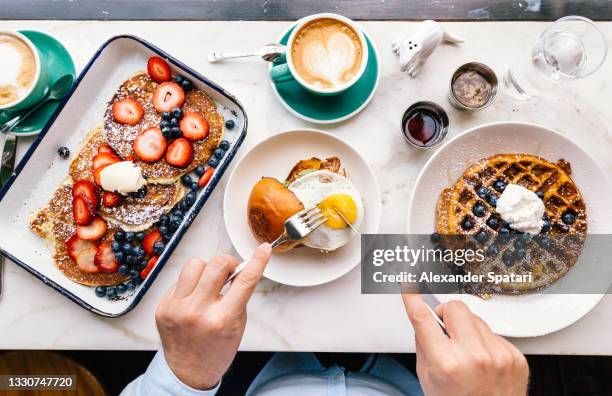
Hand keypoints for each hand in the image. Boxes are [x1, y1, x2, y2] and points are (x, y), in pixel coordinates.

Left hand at [155, 243, 271, 389]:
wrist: (188, 372)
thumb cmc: (216, 349)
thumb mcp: (237, 325)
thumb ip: (238, 296)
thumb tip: (239, 269)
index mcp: (222, 319)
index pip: (245, 281)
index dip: (257, 261)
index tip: (264, 249)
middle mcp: (197, 311)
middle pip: (216, 264)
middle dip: (227, 263)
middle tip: (229, 272)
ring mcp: (177, 308)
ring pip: (194, 264)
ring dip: (206, 269)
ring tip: (208, 283)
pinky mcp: (163, 307)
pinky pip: (179, 280)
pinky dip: (191, 284)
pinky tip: (193, 298)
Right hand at [402, 295, 528, 395]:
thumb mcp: (428, 377)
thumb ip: (425, 345)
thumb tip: (424, 318)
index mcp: (446, 362)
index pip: (423, 318)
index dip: (413, 298)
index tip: (409, 285)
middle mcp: (474, 356)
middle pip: (455, 307)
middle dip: (447, 314)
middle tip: (445, 329)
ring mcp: (498, 355)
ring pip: (476, 318)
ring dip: (468, 329)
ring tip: (468, 353)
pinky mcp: (514, 356)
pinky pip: (494, 334)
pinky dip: (486, 343)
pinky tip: (484, 361)